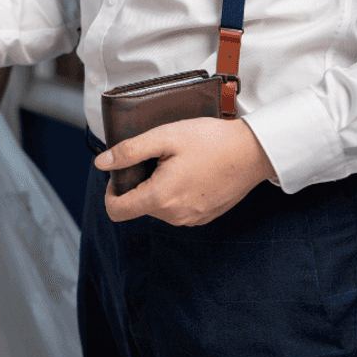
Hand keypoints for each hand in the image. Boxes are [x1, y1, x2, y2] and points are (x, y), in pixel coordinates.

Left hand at [96, 117, 278, 225]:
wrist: (254, 151)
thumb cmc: (211, 140)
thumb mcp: (165, 137)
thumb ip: (129, 151)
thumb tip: (102, 163)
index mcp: (160, 198)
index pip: (117, 211)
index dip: (111, 193)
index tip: (119, 175)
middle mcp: (174, 216)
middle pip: (138, 207)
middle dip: (140, 184)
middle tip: (157, 159)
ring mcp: (191, 219)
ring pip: (159, 209)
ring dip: (159, 189)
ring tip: (176, 164)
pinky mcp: (205, 217)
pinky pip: (178, 209)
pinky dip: (177, 194)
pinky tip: (191, 173)